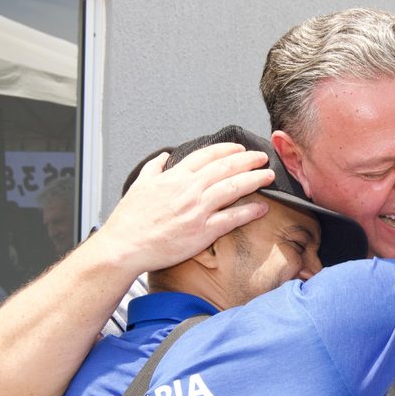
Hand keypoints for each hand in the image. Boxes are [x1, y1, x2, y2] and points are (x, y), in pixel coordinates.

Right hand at [95, 143, 274, 273]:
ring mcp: (198, 210)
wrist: (125, 246)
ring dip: (254, 180)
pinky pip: (232, 218)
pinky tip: (262, 208)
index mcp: (175, 177)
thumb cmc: (129, 220)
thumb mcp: (138, 185)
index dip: (227, 150)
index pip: (207, 156)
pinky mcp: (203, 231)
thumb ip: (154, 168)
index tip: (240, 149)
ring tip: (268, 176)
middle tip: (262, 158)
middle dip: (248, 160)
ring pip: (233, 188)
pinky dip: (249, 211)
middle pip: (226, 168)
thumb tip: (163, 156)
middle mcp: (189, 189)